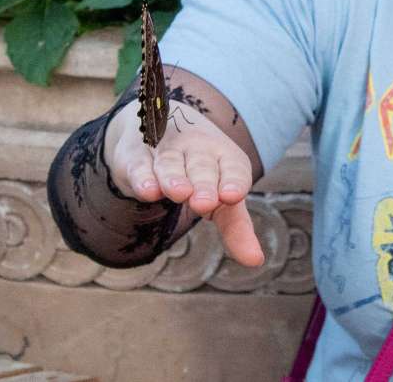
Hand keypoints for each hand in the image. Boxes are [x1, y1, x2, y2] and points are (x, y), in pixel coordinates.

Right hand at [105, 100, 264, 266]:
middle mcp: (198, 149)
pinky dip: (144, 177)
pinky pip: (140, 165)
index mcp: (225, 157)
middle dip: (204, 184)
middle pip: (202, 167)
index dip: (233, 180)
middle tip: (205, 202)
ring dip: (175, 178)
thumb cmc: (201, 172)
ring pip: (171, 163)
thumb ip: (236, 228)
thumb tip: (256, 260)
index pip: (233, 168)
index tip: (232, 196)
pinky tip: (148, 191)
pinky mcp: (136, 156)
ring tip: (180, 193)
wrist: (158, 132)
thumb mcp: (222, 197)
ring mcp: (166, 150)